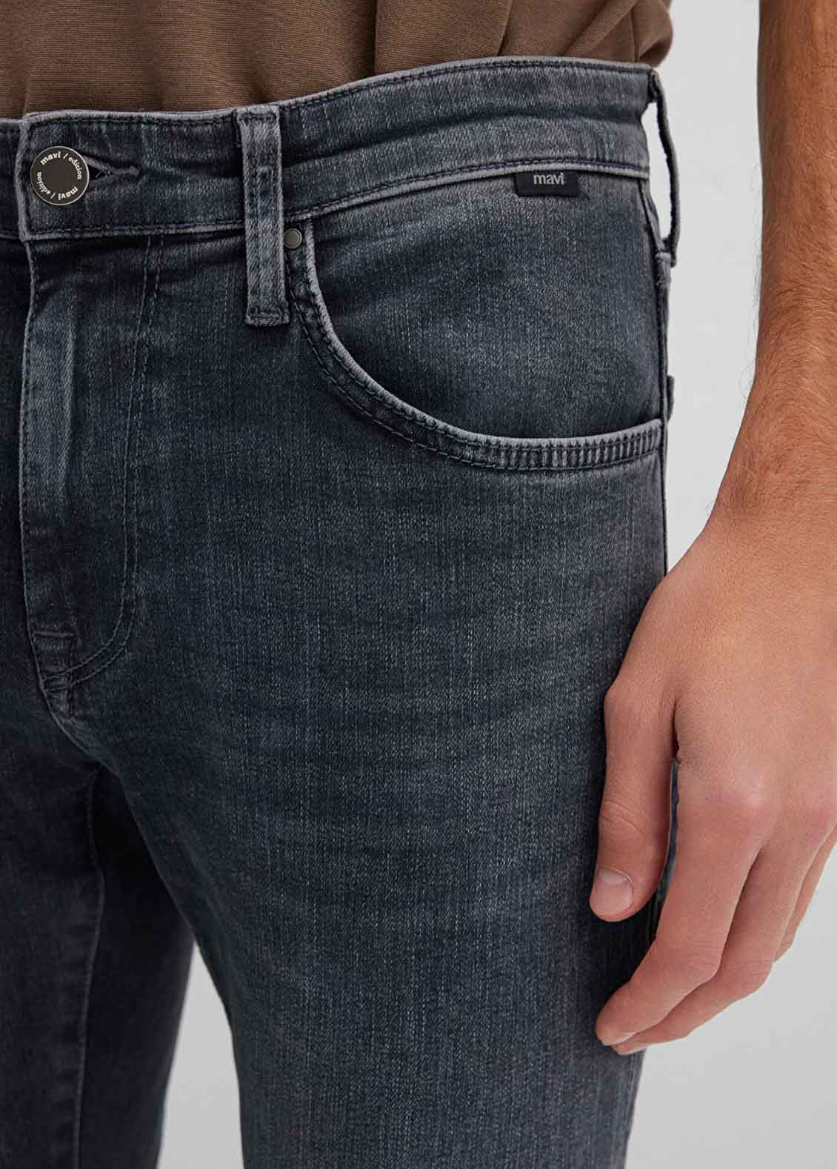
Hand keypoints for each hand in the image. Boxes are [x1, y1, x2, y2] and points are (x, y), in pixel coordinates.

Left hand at [590, 506, 836, 1054]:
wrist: (798, 558)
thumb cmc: (712, 612)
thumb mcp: (636, 703)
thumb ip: (627, 813)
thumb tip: (612, 904)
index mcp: (733, 804)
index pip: (689, 946)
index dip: (647, 1001)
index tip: (609, 1026)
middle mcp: (796, 827)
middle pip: (743, 964)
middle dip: (685, 1013)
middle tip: (632, 1030)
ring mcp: (829, 818)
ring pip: (778, 938)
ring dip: (722, 983)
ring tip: (668, 996)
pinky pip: (800, 898)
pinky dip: (756, 936)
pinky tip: (718, 930)